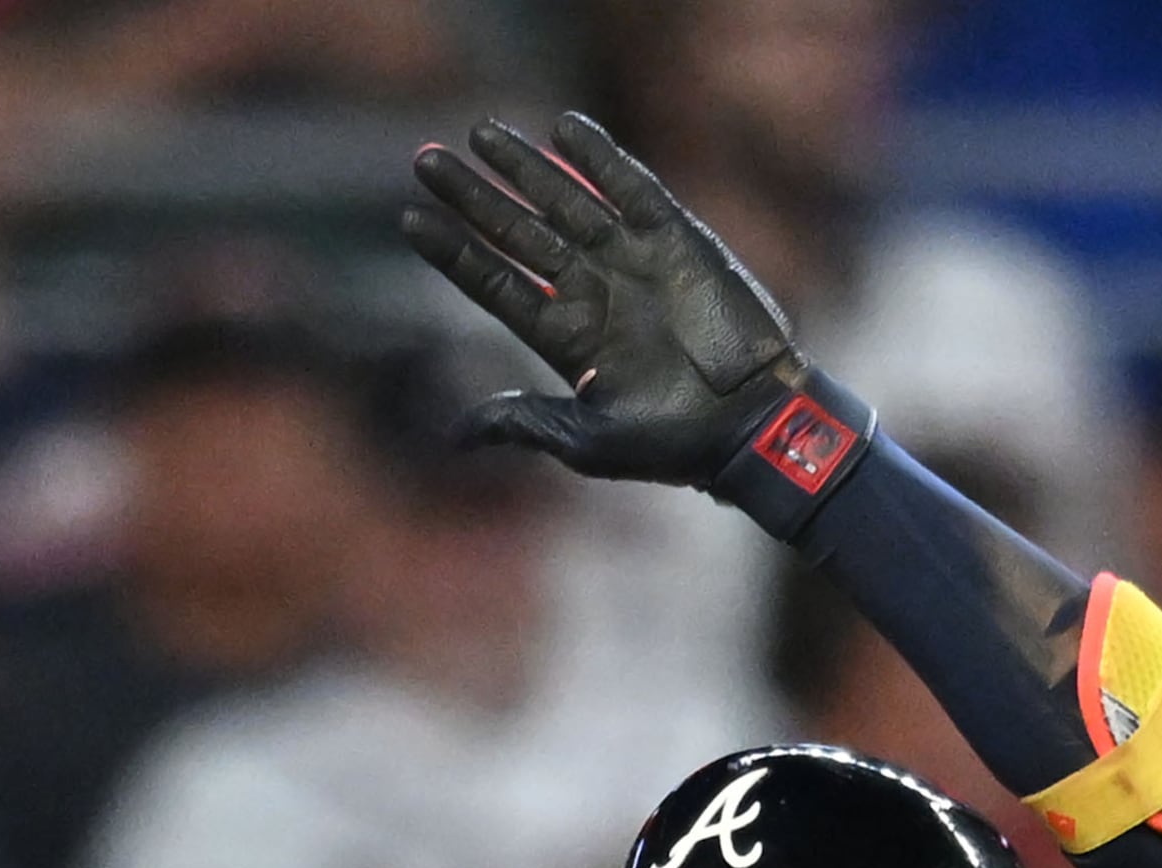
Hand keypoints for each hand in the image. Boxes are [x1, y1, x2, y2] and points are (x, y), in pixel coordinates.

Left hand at [404, 114, 811, 484]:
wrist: (751, 424)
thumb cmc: (670, 444)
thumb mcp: (585, 440)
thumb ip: (523, 421)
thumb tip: (456, 434)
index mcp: (564, 336)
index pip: (494, 282)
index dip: (453, 251)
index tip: (411, 218)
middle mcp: (591, 290)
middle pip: (518, 233)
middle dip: (473, 197)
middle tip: (425, 159)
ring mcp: (631, 261)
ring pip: (565, 201)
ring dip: (523, 167)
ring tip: (479, 134)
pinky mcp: (675, 239)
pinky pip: (631, 188)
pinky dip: (600, 158)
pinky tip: (564, 129)